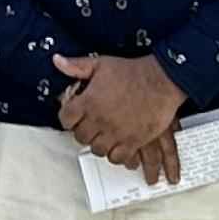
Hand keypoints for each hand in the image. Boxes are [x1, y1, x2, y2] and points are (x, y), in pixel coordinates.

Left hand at [52, 50, 184, 181]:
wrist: (161, 80)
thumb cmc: (133, 72)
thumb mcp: (101, 64)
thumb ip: (77, 66)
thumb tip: (57, 61)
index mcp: (88, 101)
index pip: (65, 118)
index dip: (68, 118)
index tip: (73, 116)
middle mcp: (99, 120)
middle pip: (81, 137)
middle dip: (83, 132)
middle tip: (91, 127)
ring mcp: (116, 132)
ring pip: (98, 149)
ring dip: (99, 144)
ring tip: (104, 137)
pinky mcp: (132, 141)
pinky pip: (118, 158)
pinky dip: (116, 155)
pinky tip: (118, 147)